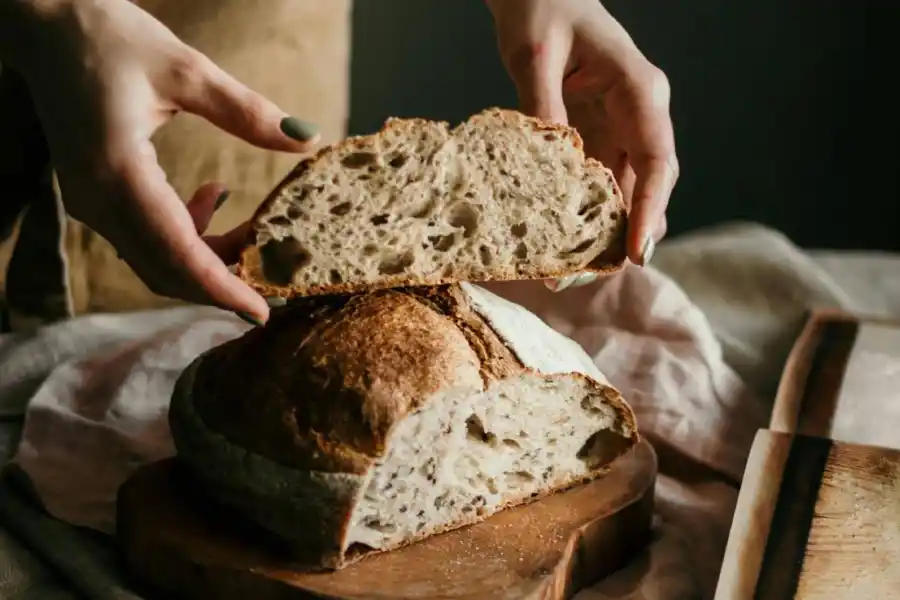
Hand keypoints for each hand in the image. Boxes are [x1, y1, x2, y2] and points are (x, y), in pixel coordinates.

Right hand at [0, 0, 320, 323]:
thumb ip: (247, 111)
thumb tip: (308, 139)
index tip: (262, 312)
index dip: (221, 289)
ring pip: (155, 259)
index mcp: (117, 171)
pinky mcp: (93, 196)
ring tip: (253, 229)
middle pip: (165, 270)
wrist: (42, 24)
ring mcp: (89, 202)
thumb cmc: (108, 37)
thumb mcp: (186, 69)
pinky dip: (186, 234)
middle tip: (274, 276)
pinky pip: (144, 237)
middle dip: (222, 281)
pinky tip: (213, 196)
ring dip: (208, 257)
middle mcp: (96, 199)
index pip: (177, 253)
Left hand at [487, 0, 677, 274]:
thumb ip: (543, 105)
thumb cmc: (542, 10)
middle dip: (629, 233)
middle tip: (593, 276)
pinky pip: (602, 184)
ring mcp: (621, 128)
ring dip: (607, 232)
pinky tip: (565, 242)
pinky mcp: (599, 138)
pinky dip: (587, 215)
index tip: (637, 251)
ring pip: (628, 191)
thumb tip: (551, 162)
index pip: (658, 158)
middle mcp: (640, 114)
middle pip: (649, 185)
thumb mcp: (534, 55)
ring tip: (574, 271)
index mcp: (639, 89)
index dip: (651, 209)